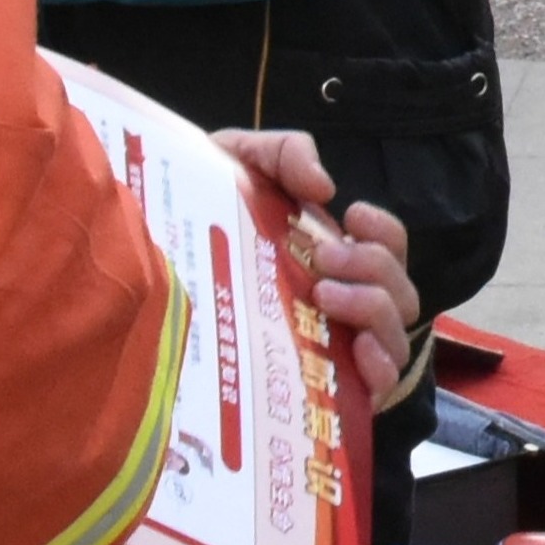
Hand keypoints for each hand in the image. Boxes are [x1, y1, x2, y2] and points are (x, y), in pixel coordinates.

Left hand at [215, 128, 426, 408]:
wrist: (145, 265)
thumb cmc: (203, 218)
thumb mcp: (241, 163)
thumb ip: (286, 154)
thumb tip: (324, 187)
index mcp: (336, 254)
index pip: (390, 244)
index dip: (384, 230)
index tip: (350, 215)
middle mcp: (347, 302)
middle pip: (399, 291)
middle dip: (372, 267)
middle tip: (322, 259)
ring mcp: (338, 349)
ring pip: (395, 337)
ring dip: (373, 311)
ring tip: (325, 296)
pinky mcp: (323, 391)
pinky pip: (377, 388)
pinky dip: (380, 370)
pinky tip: (358, 353)